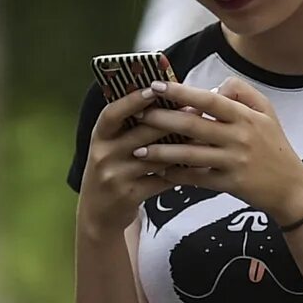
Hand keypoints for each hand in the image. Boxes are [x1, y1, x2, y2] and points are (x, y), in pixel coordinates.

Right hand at [78, 86, 185, 233]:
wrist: (98, 214)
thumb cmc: (112, 170)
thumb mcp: (110, 146)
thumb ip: (129, 125)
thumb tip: (159, 94)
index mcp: (99, 137)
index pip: (112, 114)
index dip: (132, 100)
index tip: (154, 88)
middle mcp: (103, 155)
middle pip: (140, 133)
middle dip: (170, 120)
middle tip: (195, 108)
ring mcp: (115, 177)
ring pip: (155, 157)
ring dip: (182, 146)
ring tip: (203, 135)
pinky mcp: (130, 195)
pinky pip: (162, 180)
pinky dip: (182, 172)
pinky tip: (199, 165)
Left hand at [127, 80, 302, 222]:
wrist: (290, 187)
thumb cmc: (274, 145)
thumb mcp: (266, 111)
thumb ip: (241, 92)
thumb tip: (212, 87)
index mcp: (246, 116)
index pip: (209, 100)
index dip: (181, 93)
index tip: (156, 86)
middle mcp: (239, 137)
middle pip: (194, 126)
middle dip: (162, 120)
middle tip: (138, 115)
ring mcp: (233, 162)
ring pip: (191, 155)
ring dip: (162, 152)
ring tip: (137, 149)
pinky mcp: (229, 184)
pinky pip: (197, 178)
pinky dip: (176, 175)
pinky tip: (157, 171)